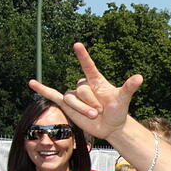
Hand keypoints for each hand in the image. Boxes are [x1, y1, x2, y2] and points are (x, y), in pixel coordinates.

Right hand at [28, 43, 142, 140]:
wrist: (110, 126)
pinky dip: (42, 89)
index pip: (88, 66)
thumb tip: (140, 77)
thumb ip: (129, 87)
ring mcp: (75, 95)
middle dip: (91, 103)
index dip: (83, 56)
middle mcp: (84, 85)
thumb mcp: (124, 99)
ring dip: (82, 110)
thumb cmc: (118, 111)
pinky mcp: (67, 104)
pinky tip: (31, 83)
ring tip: (95, 115)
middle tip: (101, 111)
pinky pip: (52, 95)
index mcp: (96, 80)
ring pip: (72, 99)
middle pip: (81, 90)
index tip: (77, 45)